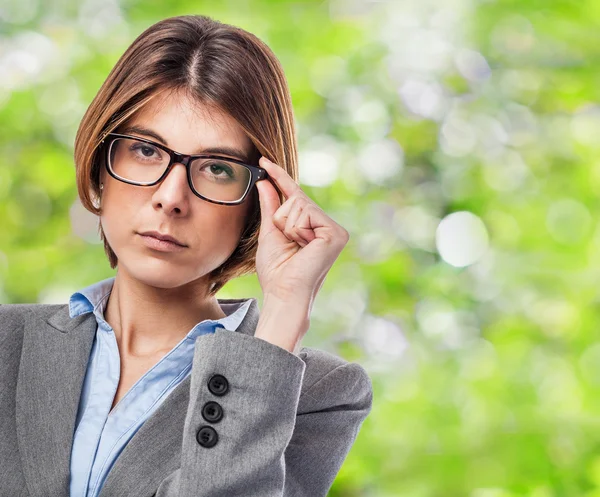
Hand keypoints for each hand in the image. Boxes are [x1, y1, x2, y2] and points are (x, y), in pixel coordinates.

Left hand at [255, 156, 349, 306]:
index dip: (280, 178)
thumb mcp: (270, 232)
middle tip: (287, 243)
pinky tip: (303, 247)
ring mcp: (334, 229)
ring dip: (287, 226)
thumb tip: (265, 181)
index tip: (263, 160)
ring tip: (295, 247)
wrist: (283, 293)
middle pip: (296, 198)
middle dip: (281, 218)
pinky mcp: (335, 233)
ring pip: (299, 204)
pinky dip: (296, 229)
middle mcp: (327, 225)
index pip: (295, 196)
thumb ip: (270, 206)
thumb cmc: (277, 270)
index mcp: (314, 226)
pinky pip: (305, 213)